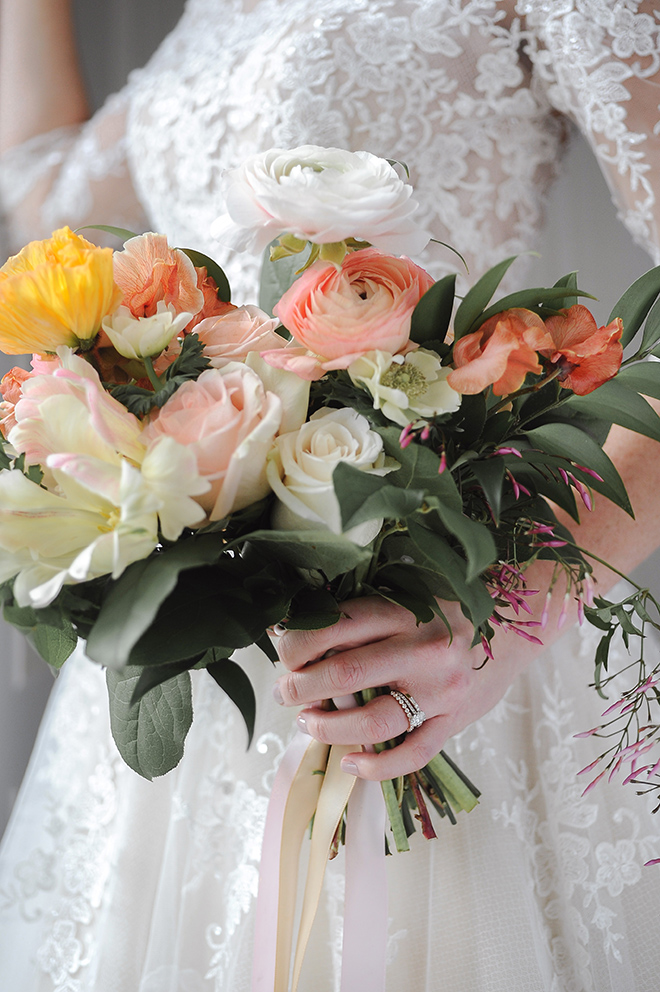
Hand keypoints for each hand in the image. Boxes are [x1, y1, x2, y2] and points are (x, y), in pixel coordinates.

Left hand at [271, 596, 531, 779]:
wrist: (520, 623)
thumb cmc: (451, 606)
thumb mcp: (408, 594)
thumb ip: (363, 613)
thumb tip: (297, 626)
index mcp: (406, 610)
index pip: (335, 627)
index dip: (297, 644)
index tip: (284, 651)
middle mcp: (424, 650)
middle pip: (345, 674)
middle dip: (301, 687)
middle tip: (286, 690)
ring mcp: (441, 691)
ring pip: (373, 721)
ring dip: (328, 726)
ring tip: (308, 720)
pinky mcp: (455, 721)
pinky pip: (412, 754)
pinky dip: (376, 766)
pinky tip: (350, 762)